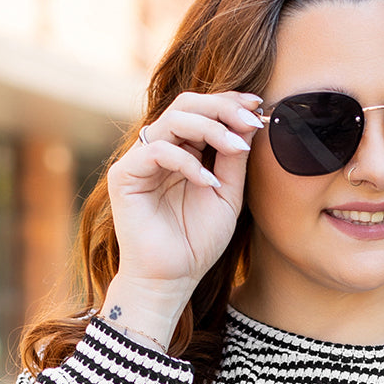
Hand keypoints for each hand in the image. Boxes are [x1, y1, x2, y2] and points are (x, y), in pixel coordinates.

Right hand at [103, 90, 263, 337]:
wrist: (171, 280)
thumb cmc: (197, 243)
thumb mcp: (227, 196)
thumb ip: (233, 159)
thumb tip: (250, 120)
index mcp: (182, 150)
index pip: (202, 110)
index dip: (229, 102)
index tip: (258, 106)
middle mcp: (159, 148)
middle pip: (186, 104)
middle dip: (222, 107)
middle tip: (250, 118)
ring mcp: (140, 160)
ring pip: (173, 120)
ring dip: (211, 128)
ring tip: (237, 148)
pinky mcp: (124, 175)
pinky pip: (158, 151)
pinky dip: (187, 162)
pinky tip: (209, 183)